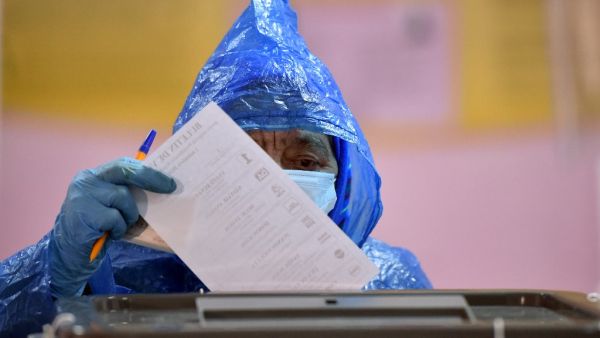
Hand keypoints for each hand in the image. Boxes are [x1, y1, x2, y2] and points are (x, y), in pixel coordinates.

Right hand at [48, 157, 175, 296]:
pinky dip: (118, 229)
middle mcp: (86, 180)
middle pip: (124, 171)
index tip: (169, 180)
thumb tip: (162, 187)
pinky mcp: (83, 213)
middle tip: (169, 188)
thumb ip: (126, 193)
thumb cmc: (97, 229)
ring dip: (129, 215)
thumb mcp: (110, 206)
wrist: (70, 255)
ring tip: (119, 226)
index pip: (123, 165)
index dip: (147, 171)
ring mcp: (82, 196)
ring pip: (123, 197)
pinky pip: (115, 218)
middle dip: (150, 178)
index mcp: (94, 176)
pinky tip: (108, 234)